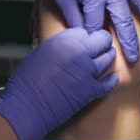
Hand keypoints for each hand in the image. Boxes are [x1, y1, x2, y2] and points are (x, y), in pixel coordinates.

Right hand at [0, 28, 117, 139]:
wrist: (26, 108)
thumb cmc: (26, 82)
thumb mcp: (39, 53)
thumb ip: (57, 47)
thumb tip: (69, 48)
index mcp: (62, 41)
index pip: (83, 31)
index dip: (84, 36)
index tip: (84, 41)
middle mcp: (77, 53)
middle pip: (101, 40)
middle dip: (102, 41)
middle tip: (102, 44)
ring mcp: (86, 72)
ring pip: (108, 59)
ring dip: (108, 57)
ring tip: (107, 56)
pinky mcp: (91, 90)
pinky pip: (109, 83)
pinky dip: (112, 79)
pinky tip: (112, 77)